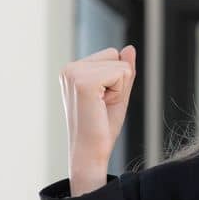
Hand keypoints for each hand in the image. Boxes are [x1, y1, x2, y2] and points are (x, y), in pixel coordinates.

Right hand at [60, 46, 135, 194]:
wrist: (91, 151)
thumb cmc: (102, 127)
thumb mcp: (117, 93)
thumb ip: (123, 70)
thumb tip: (129, 48)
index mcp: (73, 70)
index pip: (112, 54)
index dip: (116, 79)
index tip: (102, 100)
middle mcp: (69, 68)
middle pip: (116, 56)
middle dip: (119, 81)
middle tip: (103, 105)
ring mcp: (73, 73)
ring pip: (120, 64)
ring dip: (119, 88)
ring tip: (101, 106)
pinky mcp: (83, 82)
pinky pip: (121, 73)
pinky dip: (119, 91)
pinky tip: (101, 106)